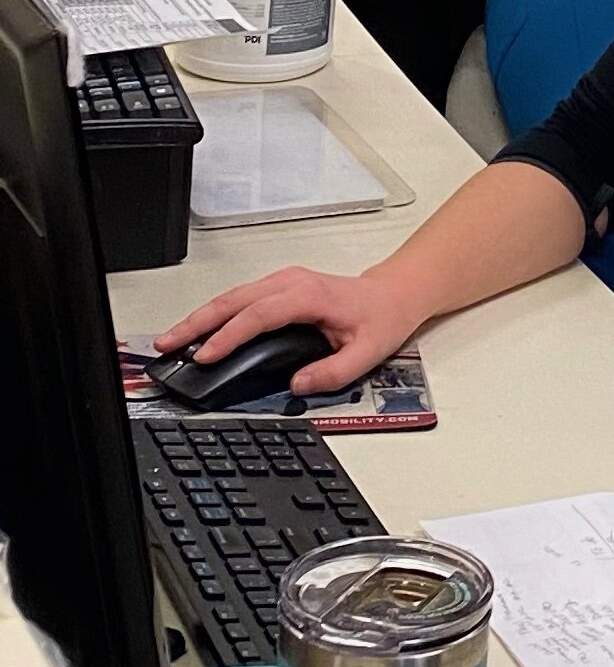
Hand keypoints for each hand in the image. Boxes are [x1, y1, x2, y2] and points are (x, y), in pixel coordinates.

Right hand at [154, 265, 421, 396]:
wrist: (392, 295)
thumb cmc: (380, 318)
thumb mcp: (367, 353)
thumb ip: (332, 372)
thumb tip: (297, 385)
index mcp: (310, 295)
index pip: (260, 314)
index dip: (229, 335)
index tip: (205, 355)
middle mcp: (292, 282)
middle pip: (234, 299)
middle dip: (197, 322)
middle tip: (168, 344)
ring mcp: (283, 282)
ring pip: (232, 296)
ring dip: (200, 317)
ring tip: (172, 340)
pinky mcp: (278, 288)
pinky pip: (239, 299)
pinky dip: (214, 314)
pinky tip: (198, 331)